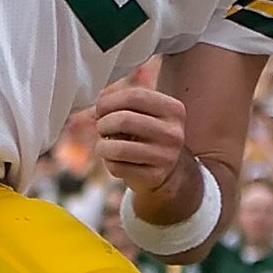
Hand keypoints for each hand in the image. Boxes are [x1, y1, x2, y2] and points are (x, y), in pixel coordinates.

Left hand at [91, 80, 191, 200]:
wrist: (168, 168)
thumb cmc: (147, 134)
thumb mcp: (143, 111)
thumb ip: (121, 99)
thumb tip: (99, 102)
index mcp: (173, 109)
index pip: (135, 96)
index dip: (109, 101)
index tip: (100, 109)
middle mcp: (173, 133)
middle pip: (124, 120)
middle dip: (103, 124)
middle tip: (102, 128)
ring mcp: (166, 157)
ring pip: (119, 148)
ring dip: (102, 146)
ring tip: (105, 145)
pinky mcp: (155, 177)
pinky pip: (118, 167)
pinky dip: (108, 162)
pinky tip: (114, 160)